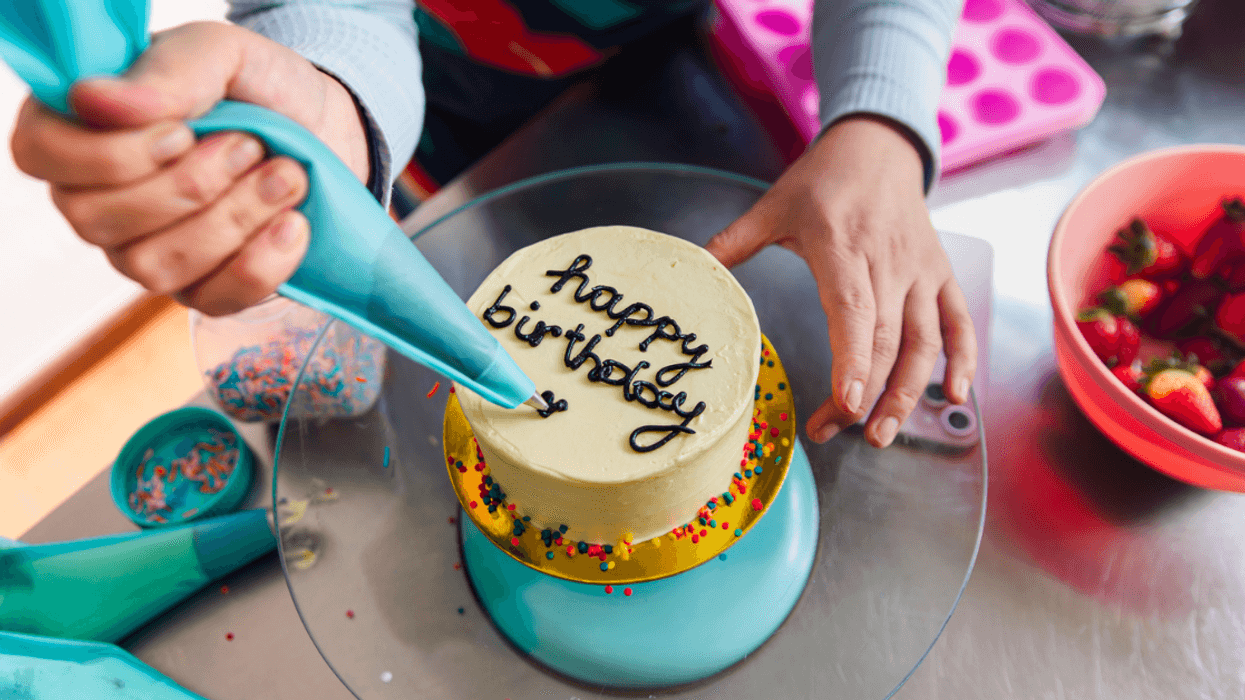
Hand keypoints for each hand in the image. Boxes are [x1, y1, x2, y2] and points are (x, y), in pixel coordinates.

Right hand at [10, 21, 370, 315]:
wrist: (326, 129)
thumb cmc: (257, 87)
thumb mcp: (220, 55)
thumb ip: (167, 73)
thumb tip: (93, 100)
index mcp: (78, 127)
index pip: (42, 156)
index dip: (112, 155)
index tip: (183, 131)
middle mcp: (95, 199)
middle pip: (97, 220)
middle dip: (191, 185)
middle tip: (252, 146)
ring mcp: (143, 253)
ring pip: (155, 266)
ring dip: (233, 218)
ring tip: (286, 175)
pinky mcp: (201, 290)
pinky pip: (213, 300)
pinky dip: (262, 263)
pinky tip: (294, 223)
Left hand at [705, 116, 976, 447]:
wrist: (879, 144)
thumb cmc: (822, 180)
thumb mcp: (773, 204)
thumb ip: (733, 242)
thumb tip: (692, 266)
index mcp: (842, 246)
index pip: (854, 311)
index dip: (854, 360)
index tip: (847, 402)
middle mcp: (888, 263)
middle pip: (885, 339)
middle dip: (867, 394)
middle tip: (840, 432)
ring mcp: (920, 271)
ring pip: (924, 341)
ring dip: (908, 392)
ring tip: (882, 435)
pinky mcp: (941, 275)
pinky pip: (959, 323)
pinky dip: (963, 360)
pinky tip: (953, 398)